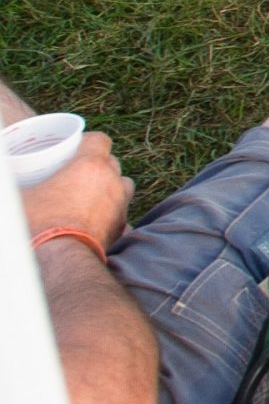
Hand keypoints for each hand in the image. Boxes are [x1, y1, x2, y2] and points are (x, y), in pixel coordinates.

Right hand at [25, 132, 134, 251]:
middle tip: (74, 176)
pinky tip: (94, 221)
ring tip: (87, 197)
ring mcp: (120, 205)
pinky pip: (120, 214)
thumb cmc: (36, 225)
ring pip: (122, 187)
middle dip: (97, 166)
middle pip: (112, 164)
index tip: (73, 150)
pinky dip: (110, 215)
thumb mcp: (17, 198)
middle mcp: (112, 182)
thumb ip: (13, 186)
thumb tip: (5, 182)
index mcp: (90, 166)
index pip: (99, 140)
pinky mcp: (121, 228)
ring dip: (109, 188)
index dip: (87, 143)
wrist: (58, 262)